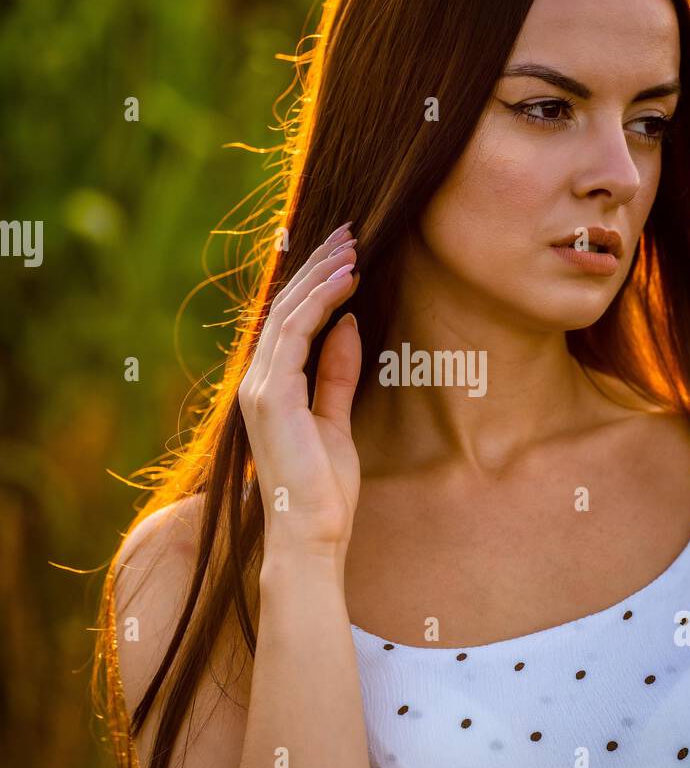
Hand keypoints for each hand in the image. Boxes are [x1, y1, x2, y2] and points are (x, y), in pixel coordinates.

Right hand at [238, 222, 361, 554]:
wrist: (311, 534)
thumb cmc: (324, 491)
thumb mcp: (336, 421)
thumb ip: (336, 374)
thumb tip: (347, 325)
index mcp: (270, 388)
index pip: (291, 321)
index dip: (316, 283)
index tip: (347, 254)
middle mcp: (258, 382)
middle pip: (286, 307)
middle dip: (319, 266)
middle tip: (352, 232)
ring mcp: (260, 387)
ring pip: (288, 312)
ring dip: (322, 275)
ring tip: (354, 246)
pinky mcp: (272, 395)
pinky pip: (295, 333)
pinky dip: (321, 302)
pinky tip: (347, 281)